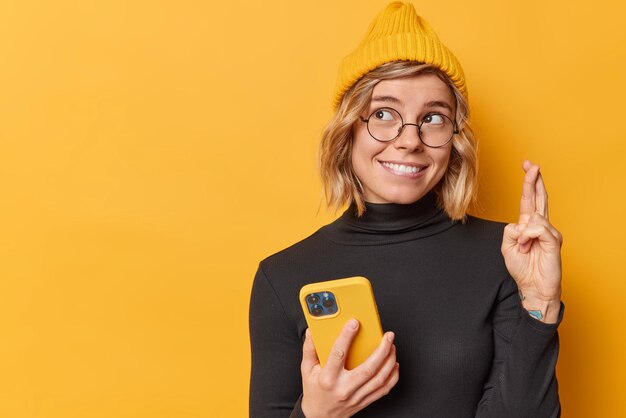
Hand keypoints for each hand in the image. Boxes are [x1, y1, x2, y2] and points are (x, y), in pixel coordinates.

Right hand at [300, 319, 398, 417]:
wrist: (319, 417)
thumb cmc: (314, 391)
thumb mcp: (306, 370)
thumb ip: (309, 349)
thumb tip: (311, 332)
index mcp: (328, 378)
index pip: (338, 354)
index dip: (346, 337)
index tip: (354, 323)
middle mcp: (344, 388)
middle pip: (368, 368)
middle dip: (382, 350)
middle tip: (388, 336)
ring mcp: (356, 396)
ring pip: (379, 379)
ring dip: (389, 361)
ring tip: (392, 346)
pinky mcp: (364, 401)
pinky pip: (383, 389)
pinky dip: (392, 376)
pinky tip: (394, 364)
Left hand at [501, 160, 562, 322]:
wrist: (533, 286)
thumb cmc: (523, 268)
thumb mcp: (507, 247)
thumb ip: (510, 231)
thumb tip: (522, 223)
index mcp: (528, 225)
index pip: (529, 199)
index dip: (529, 183)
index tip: (528, 166)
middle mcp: (540, 225)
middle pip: (539, 198)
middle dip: (534, 180)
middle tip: (531, 164)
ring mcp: (549, 231)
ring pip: (532, 216)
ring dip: (523, 234)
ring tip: (525, 249)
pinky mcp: (554, 239)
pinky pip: (537, 228)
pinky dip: (528, 237)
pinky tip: (530, 247)